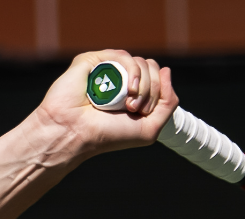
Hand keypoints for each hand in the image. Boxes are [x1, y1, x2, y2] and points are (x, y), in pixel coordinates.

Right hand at [33, 51, 177, 155]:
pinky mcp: (94, 59)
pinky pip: (124, 56)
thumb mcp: (150, 129)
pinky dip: (132, 72)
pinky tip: (127, 89)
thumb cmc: (108, 135)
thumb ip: (168, 103)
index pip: (158, 78)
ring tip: (128, 104)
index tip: (143, 112)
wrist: (76, 133)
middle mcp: (121, 79)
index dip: (159, 93)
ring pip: (141, 62)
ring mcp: (108, 68)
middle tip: (134, 109)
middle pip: (152, 68)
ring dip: (143, 86)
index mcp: (133, 93)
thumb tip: (167, 71)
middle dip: (151, 90)